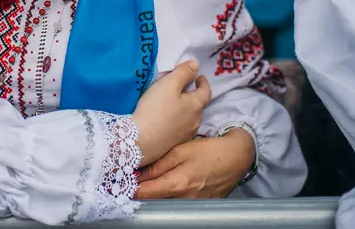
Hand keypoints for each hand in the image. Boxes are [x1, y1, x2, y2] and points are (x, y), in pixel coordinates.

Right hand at [131, 60, 210, 165]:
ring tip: (173, 105)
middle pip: (198, 105)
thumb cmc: (155, 109)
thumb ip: (183, 72)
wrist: (142, 141)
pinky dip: (177, 122)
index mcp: (196, 105)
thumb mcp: (168, 84)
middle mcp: (195, 121)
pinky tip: (166, 121)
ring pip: (189, 118)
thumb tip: (196, 64)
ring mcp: (186, 134)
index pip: (206, 91)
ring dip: (185, 110)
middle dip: (193, 96)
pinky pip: (180, 129)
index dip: (203, 83)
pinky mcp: (175, 144)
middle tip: (182, 89)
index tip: (199, 77)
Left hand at [135, 129, 255, 198]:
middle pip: (154, 201)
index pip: (146, 193)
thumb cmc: (208, 151)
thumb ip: (158, 165)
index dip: (130, 189)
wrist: (236, 157)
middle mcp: (184, 199)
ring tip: (144, 182)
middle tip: (129, 182)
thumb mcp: (180, 152)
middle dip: (140, 192)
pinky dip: (167, 196)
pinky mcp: (200, 204)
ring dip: (153, 195)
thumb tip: (138, 174)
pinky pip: (177, 203)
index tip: (118, 184)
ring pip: (164, 203)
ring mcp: (193, 204)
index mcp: (177, 184)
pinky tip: (164, 185)